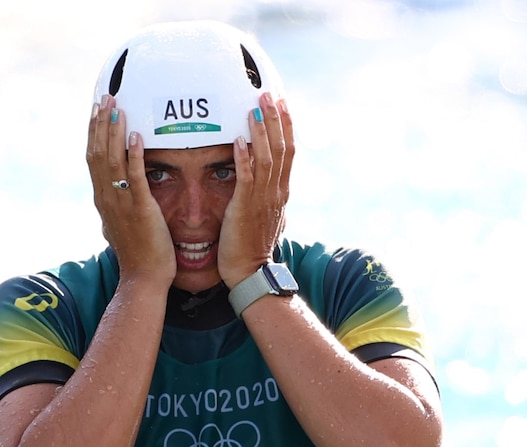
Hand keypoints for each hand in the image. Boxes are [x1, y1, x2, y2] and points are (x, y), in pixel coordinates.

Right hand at [86, 95, 176, 286]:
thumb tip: (114, 194)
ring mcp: (121, 203)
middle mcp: (106, 198)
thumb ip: (118, 205)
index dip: (94, 132)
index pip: (93, 158)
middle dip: (101, 123)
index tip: (97, 110)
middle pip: (97, 153)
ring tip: (118, 107)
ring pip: (112, 160)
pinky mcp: (140, 209)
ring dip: (114, 131)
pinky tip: (136, 136)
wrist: (143, 278)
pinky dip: (134, 154)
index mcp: (103, 199)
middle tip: (106, 97)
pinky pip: (135, 177)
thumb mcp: (123, 223)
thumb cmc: (139, 253)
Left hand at [218, 92, 294, 287]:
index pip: (288, 152)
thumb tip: (268, 184)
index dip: (286, 126)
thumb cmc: (252, 246)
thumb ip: (266, 197)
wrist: (251, 272)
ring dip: (260, 131)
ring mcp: (262, 199)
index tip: (282, 104)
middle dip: (275, 119)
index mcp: (281, 192)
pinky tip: (238, 140)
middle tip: (268, 95)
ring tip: (253, 108)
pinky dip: (244, 157)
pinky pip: (247, 178)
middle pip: (281, 148)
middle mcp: (276, 192)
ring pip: (266, 157)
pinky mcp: (245, 208)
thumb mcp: (264, 216)